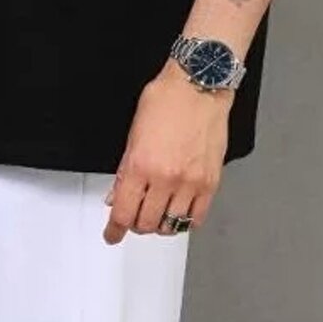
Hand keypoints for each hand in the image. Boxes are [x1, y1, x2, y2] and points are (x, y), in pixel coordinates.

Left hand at [103, 63, 230, 243]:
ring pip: (170, 225)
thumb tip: (116, 195)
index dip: (114, 230)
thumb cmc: (167, 101)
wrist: (200, 86)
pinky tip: (178, 211)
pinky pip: (196, 218)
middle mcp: (166, 179)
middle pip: (146, 224)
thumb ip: (125, 170)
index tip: (112, 235)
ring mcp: (190, 183)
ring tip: (156, 212)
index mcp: (141, 166)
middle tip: (134, 217)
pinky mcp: (210, 182)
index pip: (123, 213)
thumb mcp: (133, 134)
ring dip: (159, 224)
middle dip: (136, 224)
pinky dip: (184, 221)